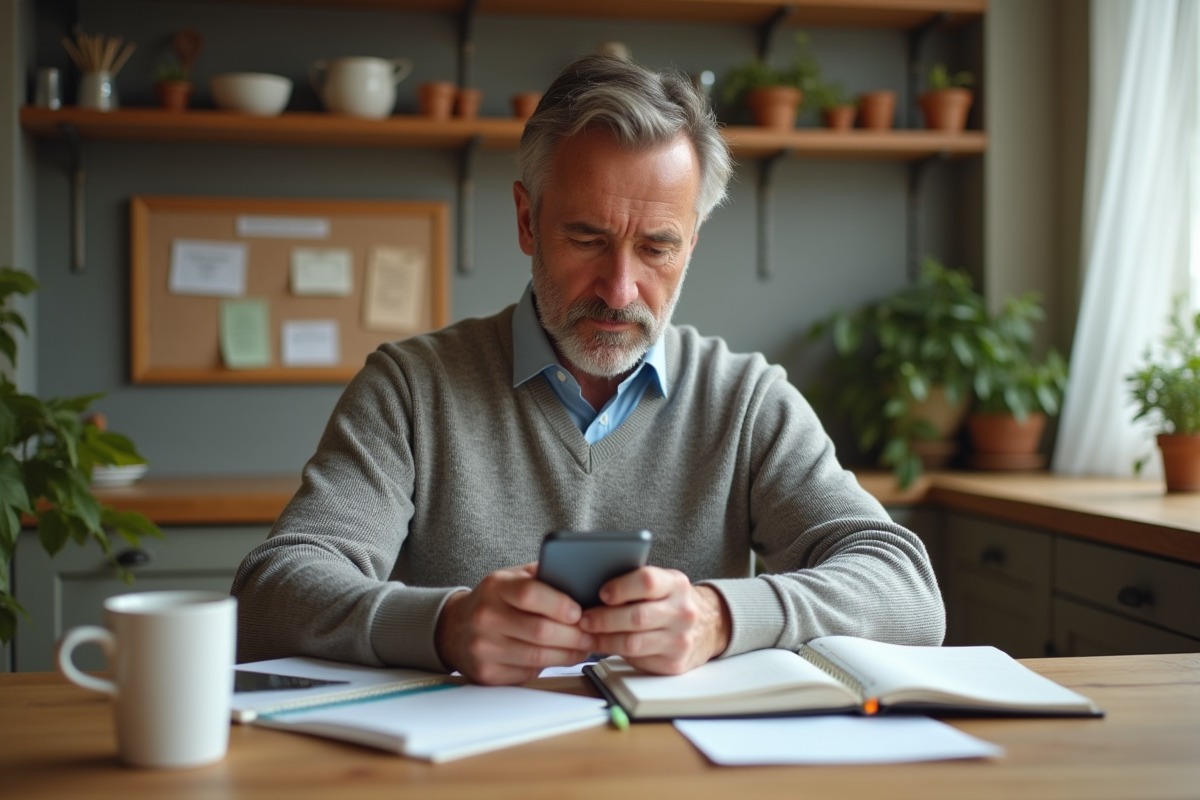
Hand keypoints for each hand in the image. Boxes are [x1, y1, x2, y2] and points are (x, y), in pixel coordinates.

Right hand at [434, 564, 595, 684]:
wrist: (454, 628)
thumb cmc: (494, 600)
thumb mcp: (511, 578)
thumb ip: (542, 576)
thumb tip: (581, 581)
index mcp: (495, 588)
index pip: (529, 593)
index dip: (559, 604)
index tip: (579, 611)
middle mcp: (486, 617)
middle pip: (540, 630)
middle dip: (574, 634)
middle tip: (591, 633)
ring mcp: (484, 647)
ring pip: (538, 655)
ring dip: (568, 653)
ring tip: (584, 646)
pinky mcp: (488, 673)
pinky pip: (529, 671)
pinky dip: (552, 666)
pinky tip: (562, 657)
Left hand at [578, 567, 730, 674]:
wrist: (709, 626)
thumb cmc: (672, 601)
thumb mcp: (663, 583)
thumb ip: (636, 583)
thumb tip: (592, 587)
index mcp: (676, 584)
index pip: (647, 582)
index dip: (621, 587)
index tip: (601, 593)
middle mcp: (682, 612)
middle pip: (637, 617)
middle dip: (604, 619)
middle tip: (584, 619)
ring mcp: (680, 640)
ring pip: (633, 643)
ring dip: (604, 639)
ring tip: (588, 633)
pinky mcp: (674, 663)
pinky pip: (637, 659)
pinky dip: (614, 652)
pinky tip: (602, 645)